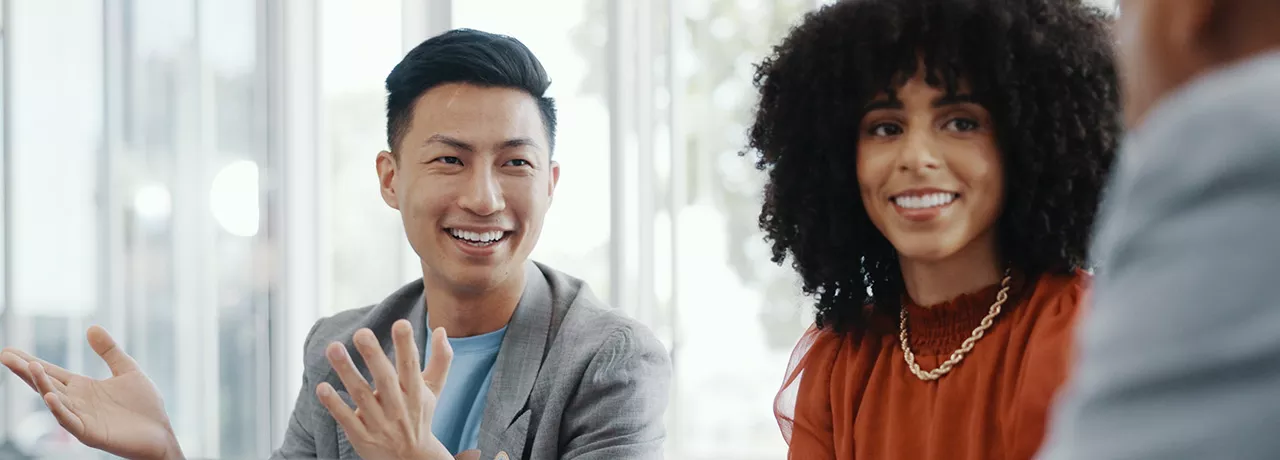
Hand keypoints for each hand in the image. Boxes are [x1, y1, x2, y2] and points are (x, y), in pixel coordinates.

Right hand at [0, 326, 181, 459]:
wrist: (161, 432)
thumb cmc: (145, 405)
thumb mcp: (127, 370)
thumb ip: (109, 351)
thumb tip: (91, 327)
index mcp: (83, 388)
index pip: (52, 372)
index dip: (31, 362)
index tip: (9, 350)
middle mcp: (77, 402)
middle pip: (46, 384)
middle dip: (26, 370)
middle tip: (5, 355)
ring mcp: (82, 418)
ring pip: (55, 401)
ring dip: (42, 385)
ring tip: (30, 368)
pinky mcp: (90, 433)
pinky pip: (70, 421)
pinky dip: (59, 410)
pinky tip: (49, 397)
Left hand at [317, 320, 453, 459]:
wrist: (411, 459)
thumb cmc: (419, 416)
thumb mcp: (433, 390)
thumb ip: (440, 360)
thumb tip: (441, 330)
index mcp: (415, 392)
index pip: (411, 366)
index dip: (407, 345)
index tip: (401, 323)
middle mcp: (398, 406)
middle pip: (385, 379)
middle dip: (374, 356)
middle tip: (362, 333)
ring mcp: (379, 423)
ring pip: (361, 395)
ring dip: (347, 372)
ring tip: (333, 348)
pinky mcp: (362, 437)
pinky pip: (346, 419)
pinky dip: (334, 405)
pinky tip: (322, 388)